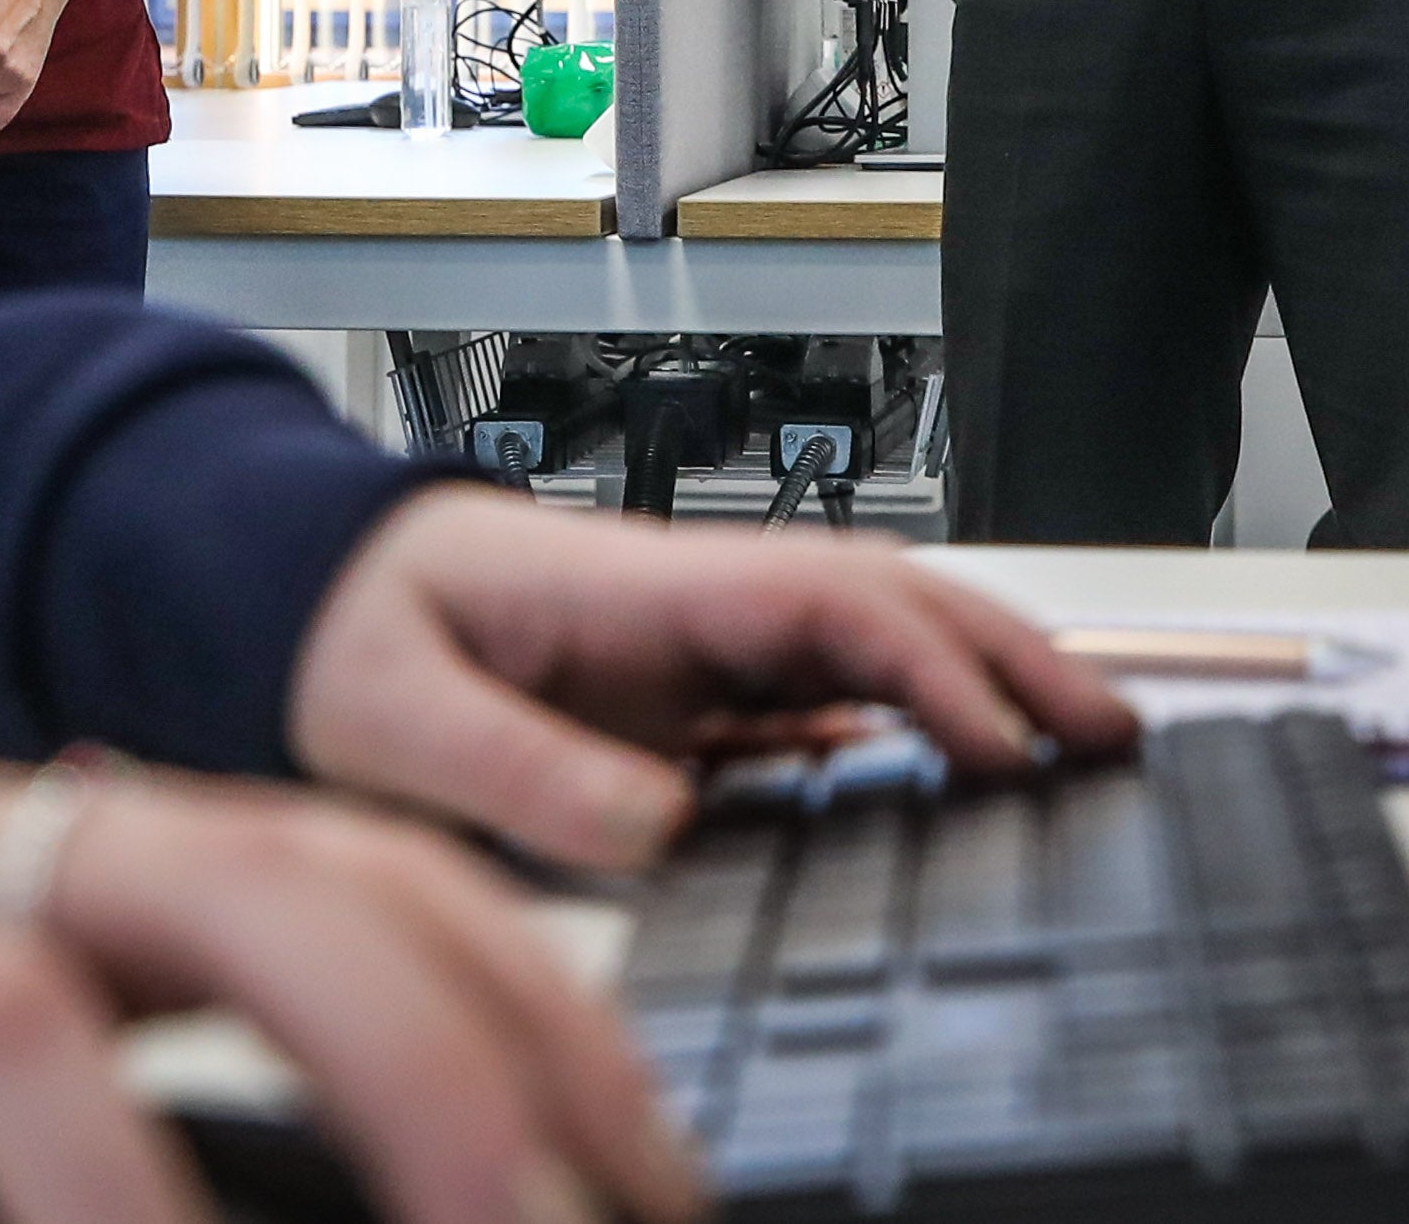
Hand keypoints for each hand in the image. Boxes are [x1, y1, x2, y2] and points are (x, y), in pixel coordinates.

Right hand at [0, 758, 693, 1223]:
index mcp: (102, 848)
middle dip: (412, 1069)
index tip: (649, 1192)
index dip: (539, 1019)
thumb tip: (535, 1196)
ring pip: (0, 1024)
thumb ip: (281, 1094)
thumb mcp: (98, 1073)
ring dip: (146, 1201)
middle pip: (226, 888)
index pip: (367, 869)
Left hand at [287, 489, 1141, 870]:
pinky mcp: (681, 693)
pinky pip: (822, 701)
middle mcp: (690, 603)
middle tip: (1118, 735)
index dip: (930, 669)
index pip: (830, 603)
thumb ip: (513, 765)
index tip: (1002, 744)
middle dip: (1013, 659)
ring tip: (1085, 748)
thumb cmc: (337, 630)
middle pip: (890, 607)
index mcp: (644, 584)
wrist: (290, 595)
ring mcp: (695, 646)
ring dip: (983, 685)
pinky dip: (912, 726)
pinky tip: (962, 777)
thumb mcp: (393, 711)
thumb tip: (657, 824)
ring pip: (874, 648)